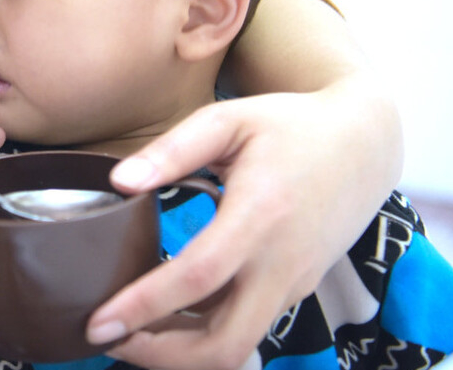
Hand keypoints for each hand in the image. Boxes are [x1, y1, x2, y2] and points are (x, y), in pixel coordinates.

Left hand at [85, 77, 400, 369]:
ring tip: (127, 333)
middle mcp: (281, 262)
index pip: (197, 277)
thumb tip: (118, 181)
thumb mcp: (228, 119)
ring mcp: (293, 282)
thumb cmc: (290, 125)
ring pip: (238, 346)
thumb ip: (171, 150)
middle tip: (106, 338)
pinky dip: (204, 335)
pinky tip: (165, 318)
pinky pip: (248, 327)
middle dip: (161, 355)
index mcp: (260, 215)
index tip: (99, 322)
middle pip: (225, 342)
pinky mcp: (295, 289)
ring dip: (180, 352)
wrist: (365, 142)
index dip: (144, 306)